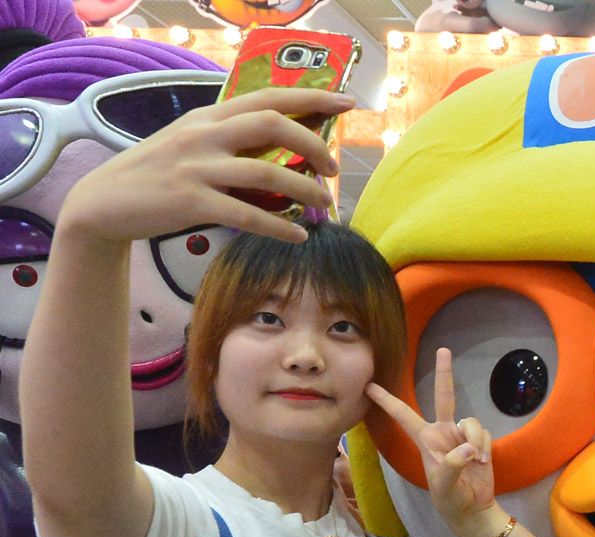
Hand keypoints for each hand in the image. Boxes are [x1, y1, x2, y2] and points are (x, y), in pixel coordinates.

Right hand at [59, 87, 353, 243]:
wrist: (103, 204)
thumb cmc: (157, 175)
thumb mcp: (191, 143)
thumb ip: (230, 139)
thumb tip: (283, 148)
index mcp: (208, 116)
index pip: (268, 96)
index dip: (312, 97)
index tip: (347, 103)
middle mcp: (204, 135)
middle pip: (272, 124)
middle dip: (313, 143)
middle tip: (333, 167)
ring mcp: (196, 167)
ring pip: (266, 172)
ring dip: (305, 189)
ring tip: (325, 204)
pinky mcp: (190, 202)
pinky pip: (247, 215)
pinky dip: (279, 227)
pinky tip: (299, 237)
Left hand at [366, 348, 495, 533]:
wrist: (473, 508)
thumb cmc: (450, 499)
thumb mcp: (444, 487)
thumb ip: (452, 466)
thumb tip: (467, 448)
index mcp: (425, 439)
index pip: (403, 415)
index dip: (387, 400)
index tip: (370, 385)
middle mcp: (442, 431)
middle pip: (443, 396)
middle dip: (444, 373)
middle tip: (443, 349)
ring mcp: (461, 435)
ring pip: (471, 422)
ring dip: (475, 441)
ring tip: (476, 461)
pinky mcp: (478, 440)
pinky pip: (483, 433)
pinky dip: (484, 446)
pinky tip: (482, 461)